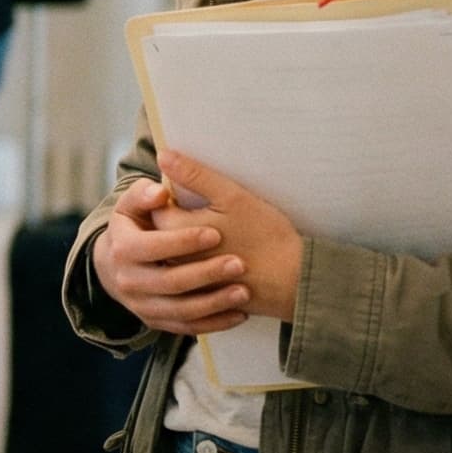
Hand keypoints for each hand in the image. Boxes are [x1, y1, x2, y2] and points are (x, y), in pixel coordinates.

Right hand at [92, 176, 252, 334]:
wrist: (115, 265)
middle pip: (169, 282)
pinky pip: (186, 327)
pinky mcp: (155, 321)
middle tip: (239, 264)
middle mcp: (127, 281)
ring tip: (243, 292)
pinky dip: (214, 324)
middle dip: (205, 274)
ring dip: (214, 303)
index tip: (215, 234)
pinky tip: (239, 314)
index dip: (182, 241)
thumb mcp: (132, 206)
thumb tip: (160, 192)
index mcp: (122, 249)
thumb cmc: (134, 228)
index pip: (151, 247)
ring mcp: (141, 305)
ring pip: (180, 310)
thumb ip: (145, 194)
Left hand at [148, 150, 302, 321]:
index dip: (171, 197)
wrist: (296, 282)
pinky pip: (190, 279)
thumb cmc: (266, 236)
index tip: (194, 196)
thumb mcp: (232, 197)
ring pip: (174, 256)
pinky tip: (224, 259)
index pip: (155, 208)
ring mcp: (186, 282)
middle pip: (161, 233)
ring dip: (188, 244)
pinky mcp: (202, 297)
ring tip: (221, 236)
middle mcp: (172, 260)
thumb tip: (163, 155)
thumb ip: (194, 176)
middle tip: (210, 216)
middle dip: (179, 220)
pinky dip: (201, 268)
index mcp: (175, 233)